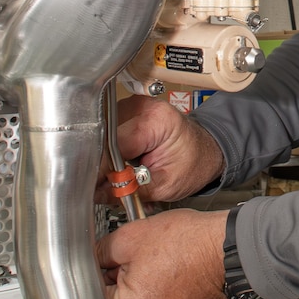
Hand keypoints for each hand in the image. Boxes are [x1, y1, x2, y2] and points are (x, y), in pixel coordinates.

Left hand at [96, 207, 229, 298]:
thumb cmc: (190, 244)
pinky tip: (168, 294)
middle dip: (118, 293)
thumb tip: (88, 260)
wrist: (230, 250)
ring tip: (157, 277)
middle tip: (137, 268)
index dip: (98, 278)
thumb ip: (99, 252)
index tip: (108, 268)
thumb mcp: (131, 237)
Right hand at [100, 95, 225, 203]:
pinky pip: (107, 133)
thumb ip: (130, 189)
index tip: (94, 187)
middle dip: (102, 166)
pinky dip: (110, 151)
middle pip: (104, 138)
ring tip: (121, 172)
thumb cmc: (193, 164)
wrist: (204, 151)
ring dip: (104, 159)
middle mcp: (141, 106)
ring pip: (101, 136)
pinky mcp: (127, 110)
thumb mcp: (165, 186)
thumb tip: (98, 193)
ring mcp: (132, 105)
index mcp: (156, 120)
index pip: (114, 144)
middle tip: (108, 186)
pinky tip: (122, 161)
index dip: (101, 169)